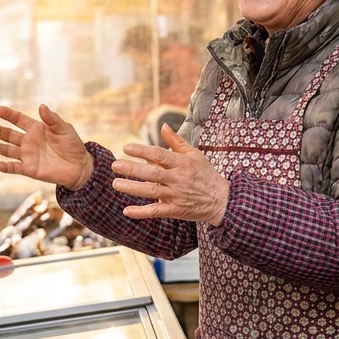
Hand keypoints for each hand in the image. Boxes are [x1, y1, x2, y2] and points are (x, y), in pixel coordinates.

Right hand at [0, 105, 93, 190]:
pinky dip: (6, 167)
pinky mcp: (29, 169)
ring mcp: (28, 155)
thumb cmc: (72, 145)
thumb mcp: (64, 129)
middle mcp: (29, 141)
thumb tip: (41, 106)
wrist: (79, 167)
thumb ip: (52, 119)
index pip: (19, 120)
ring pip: (8, 150)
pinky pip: (15, 168)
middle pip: (9, 134)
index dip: (9, 115)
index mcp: (36, 129)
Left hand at [113, 125, 229, 225]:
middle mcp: (179, 179)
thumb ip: (176, 141)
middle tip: (115, 165)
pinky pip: (157, 212)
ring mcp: (177, 196)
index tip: (126, 148)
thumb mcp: (194, 155)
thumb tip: (163, 126)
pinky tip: (127, 210)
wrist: (222, 201)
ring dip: (132, 188)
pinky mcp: (176, 211)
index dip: (142, 151)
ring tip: (115, 184)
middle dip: (132, 169)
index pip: (160, 155)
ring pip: (152, 192)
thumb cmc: (206, 174)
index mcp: (183, 163)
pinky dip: (141, 212)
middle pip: (152, 173)